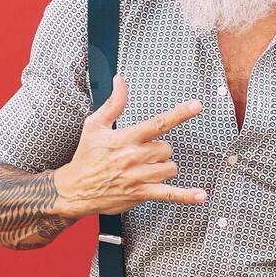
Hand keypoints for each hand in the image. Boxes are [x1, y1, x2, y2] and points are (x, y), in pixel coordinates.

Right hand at [52, 75, 208, 217]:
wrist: (74, 189)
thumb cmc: (87, 155)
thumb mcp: (95, 125)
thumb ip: (114, 103)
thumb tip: (120, 80)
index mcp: (126, 138)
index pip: (157, 123)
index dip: (179, 114)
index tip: (196, 105)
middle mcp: (134, 157)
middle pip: (166, 149)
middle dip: (159, 151)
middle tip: (140, 154)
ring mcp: (138, 176)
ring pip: (170, 167)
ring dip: (163, 167)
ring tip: (145, 169)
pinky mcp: (140, 193)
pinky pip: (169, 194)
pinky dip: (186, 196)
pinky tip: (201, 196)